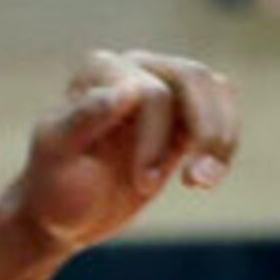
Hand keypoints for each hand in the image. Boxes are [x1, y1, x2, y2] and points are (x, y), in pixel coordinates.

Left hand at [12, 49, 239, 252]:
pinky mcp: (183, 117)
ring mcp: (163, 87)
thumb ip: (85, 118)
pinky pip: (223, 112)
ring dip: (221, 136)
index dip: (154, 139)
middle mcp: (135, 68)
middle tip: (194, 182)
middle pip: (193, 78)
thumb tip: (129, 89)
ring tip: (202, 183)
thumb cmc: (54, 184)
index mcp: (101, 70)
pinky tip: (205, 179)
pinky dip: (225, 144)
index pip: (150, 92)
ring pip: (216, 88)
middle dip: (203, 130)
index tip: (142, 185)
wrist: (64, 212)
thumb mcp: (58, 156)